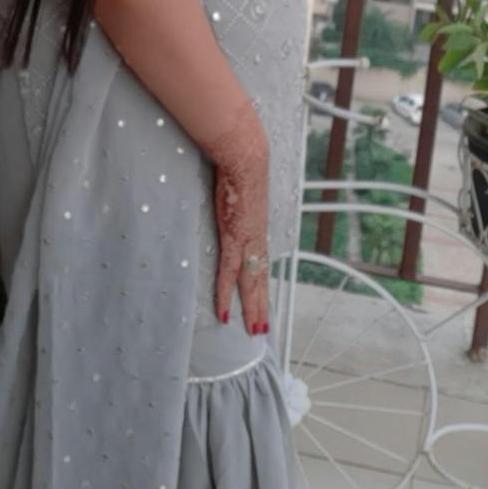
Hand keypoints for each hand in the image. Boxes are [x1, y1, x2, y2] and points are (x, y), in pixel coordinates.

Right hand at [205, 98, 270, 335]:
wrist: (245, 158)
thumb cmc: (242, 166)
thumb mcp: (242, 188)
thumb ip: (237, 198)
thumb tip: (231, 194)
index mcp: (257, 230)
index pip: (260, 265)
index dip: (261, 285)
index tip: (262, 302)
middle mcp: (256, 240)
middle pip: (259, 281)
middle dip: (261, 306)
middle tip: (262, 330)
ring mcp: (245, 242)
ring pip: (250, 284)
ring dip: (252, 309)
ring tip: (254, 330)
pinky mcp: (232, 238)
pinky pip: (227, 274)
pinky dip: (225, 295)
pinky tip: (224, 313)